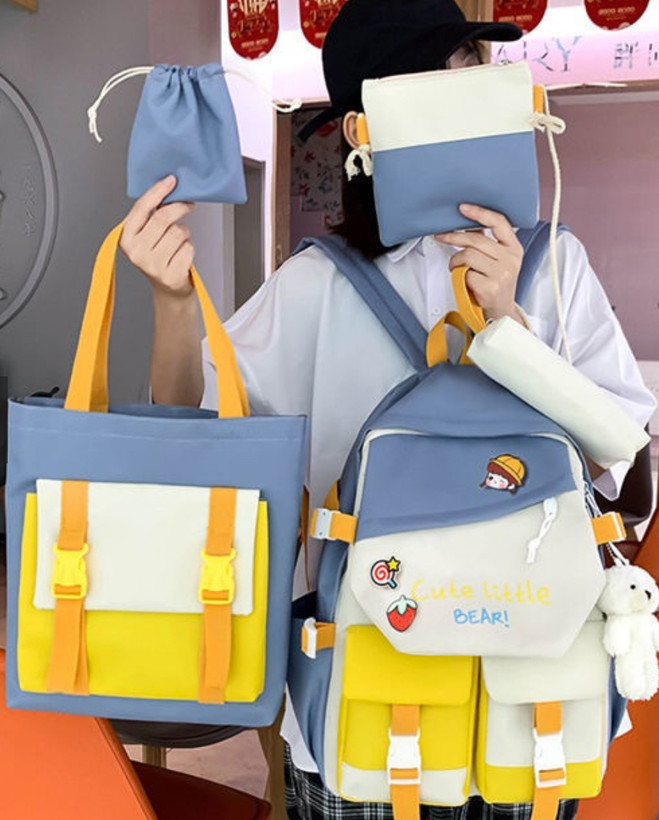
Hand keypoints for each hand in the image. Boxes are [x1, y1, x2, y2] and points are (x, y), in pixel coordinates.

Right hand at [120, 175, 195, 298]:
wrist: (168, 288)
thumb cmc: (159, 256)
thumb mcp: (147, 235)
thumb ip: (151, 215)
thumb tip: (169, 186)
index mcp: (126, 237)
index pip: (141, 208)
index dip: (158, 191)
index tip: (172, 180)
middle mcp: (136, 252)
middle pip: (163, 218)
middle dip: (179, 207)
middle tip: (188, 204)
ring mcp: (152, 266)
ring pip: (178, 232)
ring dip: (184, 233)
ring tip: (178, 241)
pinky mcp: (169, 275)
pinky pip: (188, 248)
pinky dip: (190, 248)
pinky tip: (182, 255)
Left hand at [434, 204, 523, 322]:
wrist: (501, 312)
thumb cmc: (494, 283)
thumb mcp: (498, 260)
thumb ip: (486, 243)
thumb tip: (465, 222)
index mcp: (514, 248)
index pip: (499, 222)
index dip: (480, 213)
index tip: (462, 208)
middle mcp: (511, 259)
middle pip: (476, 239)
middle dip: (454, 236)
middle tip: (441, 236)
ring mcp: (502, 274)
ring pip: (468, 255)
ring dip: (456, 261)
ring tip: (457, 267)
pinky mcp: (490, 287)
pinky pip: (465, 273)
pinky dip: (459, 275)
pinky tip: (463, 280)